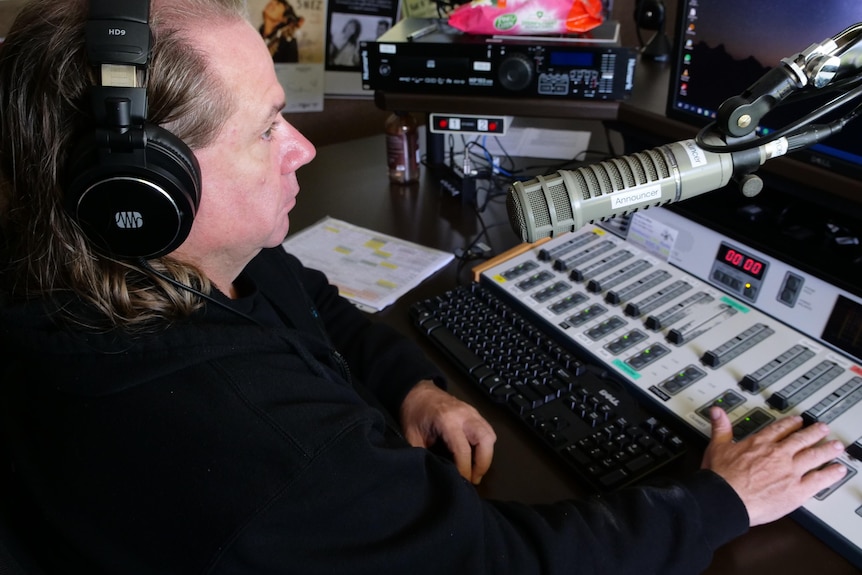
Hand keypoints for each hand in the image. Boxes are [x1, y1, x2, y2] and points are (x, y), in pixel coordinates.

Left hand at [399, 380, 496, 484]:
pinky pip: (487, 430)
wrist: (417, 392)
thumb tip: (435, 473)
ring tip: (475, 469)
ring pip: (490, 435)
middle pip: (485, 440)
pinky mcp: (474, 412)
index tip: (463, 482)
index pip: (463, 449)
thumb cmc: (413, 413)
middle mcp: (464, 415)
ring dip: (486, 454)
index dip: (465, 470)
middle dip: (483, 463)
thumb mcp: (412, 436)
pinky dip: (485, 445)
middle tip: (474, 478)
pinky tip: (475, 455)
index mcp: (447, 421)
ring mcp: (472, 412)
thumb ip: (424, 454)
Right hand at [701, 407, 846, 525]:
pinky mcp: (797, 490)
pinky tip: (837, 471)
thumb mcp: (717, 446)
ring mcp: (790, 472)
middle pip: (802, 440)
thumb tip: (717, 412)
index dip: (791, 424)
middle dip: (814, 433)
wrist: (726, 499)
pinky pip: (819, 480)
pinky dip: (830, 474)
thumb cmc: (721, 477)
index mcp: (760, 443)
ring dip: (827, 450)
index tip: (798, 421)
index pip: (780, 429)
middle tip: (823, 428)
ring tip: (836, 446)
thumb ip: (721, 427)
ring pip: (814, 456)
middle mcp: (778, 455)